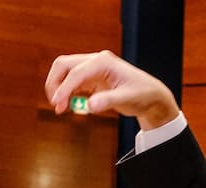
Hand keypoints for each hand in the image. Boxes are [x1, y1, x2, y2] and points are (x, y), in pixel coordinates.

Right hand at [45, 50, 180, 130]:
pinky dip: (66, 93)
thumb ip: (108, 101)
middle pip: (63, 66)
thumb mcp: (127, 99)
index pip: (76, 73)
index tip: (57, 105)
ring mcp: (92, 68)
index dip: (64, 89)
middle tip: (56, 105)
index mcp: (103, 61)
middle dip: (55, 84)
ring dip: (59, 89)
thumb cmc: (142, 94)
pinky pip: (71, 82)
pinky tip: (69, 106)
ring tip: (62, 108)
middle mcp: (95, 61)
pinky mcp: (90, 78)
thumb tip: (90, 106)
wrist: (150, 95)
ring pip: (64, 72)